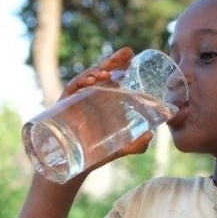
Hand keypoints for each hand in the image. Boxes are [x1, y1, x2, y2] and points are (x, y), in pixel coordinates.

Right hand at [60, 47, 154, 171]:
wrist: (75, 164)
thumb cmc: (98, 151)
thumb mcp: (122, 147)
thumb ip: (138, 144)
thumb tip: (150, 135)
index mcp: (107, 101)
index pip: (115, 78)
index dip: (122, 65)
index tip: (132, 54)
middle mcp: (93, 96)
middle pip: (103, 73)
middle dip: (114, 61)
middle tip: (127, 53)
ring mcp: (80, 99)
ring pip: (87, 78)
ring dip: (97, 71)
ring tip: (106, 74)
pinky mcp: (66, 104)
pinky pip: (73, 88)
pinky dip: (82, 81)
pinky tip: (92, 81)